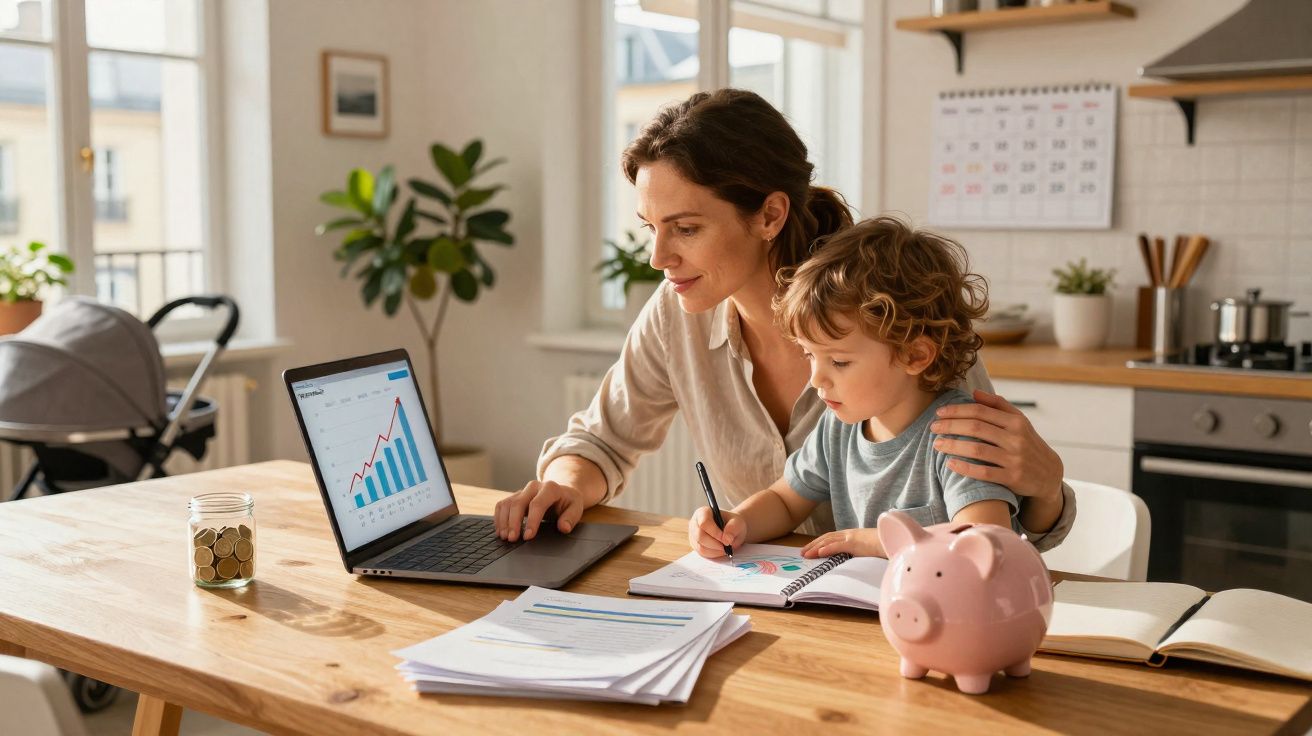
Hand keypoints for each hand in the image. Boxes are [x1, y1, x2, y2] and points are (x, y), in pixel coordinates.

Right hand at [493, 480, 587, 541]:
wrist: (562, 492)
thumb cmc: (568, 502)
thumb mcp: (576, 508)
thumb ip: (571, 518)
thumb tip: (563, 527)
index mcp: (550, 488)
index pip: (537, 504)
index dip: (532, 521)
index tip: (528, 537)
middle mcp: (534, 487)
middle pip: (518, 503)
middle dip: (514, 522)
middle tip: (512, 539)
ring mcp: (523, 491)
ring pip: (508, 503)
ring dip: (504, 521)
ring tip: (505, 537)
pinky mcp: (515, 496)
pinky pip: (502, 505)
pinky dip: (499, 518)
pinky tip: (500, 531)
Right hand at [688, 506, 745, 558]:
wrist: (731, 529)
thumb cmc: (732, 523)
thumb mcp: (737, 522)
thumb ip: (733, 528)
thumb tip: (726, 539)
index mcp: (703, 512)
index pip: (704, 523)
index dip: (715, 533)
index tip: (726, 540)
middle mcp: (695, 523)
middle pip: (700, 536)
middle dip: (715, 544)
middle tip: (727, 546)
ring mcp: (693, 535)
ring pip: (700, 546)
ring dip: (715, 550)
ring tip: (725, 548)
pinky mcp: (696, 545)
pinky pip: (702, 553)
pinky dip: (713, 554)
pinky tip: (721, 550)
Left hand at [801, 528, 883, 558]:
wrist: (896, 541)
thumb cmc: (886, 546)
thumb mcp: (870, 549)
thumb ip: (861, 552)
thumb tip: (855, 560)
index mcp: (853, 535)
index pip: (832, 537)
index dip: (820, 542)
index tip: (811, 549)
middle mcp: (850, 534)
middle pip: (827, 537)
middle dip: (813, 544)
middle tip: (803, 552)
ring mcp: (852, 537)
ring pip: (828, 541)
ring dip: (815, 547)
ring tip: (805, 554)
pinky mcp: (855, 543)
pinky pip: (837, 546)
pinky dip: (826, 549)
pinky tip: (818, 553)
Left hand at [929, 389, 1064, 502]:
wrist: (1050, 473)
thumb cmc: (1028, 443)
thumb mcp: (1019, 421)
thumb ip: (998, 405)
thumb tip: (974, 393)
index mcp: (1016, 421)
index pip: (980, 411)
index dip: (957, 410)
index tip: (939, 412)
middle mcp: (1016, 438)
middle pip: (976, 428)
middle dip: (950, 426)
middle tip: (932, 427)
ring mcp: (1015, 459)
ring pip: (977, 449)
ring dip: (953, 446)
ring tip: (937, 444)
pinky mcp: (1013, 478)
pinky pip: (984, 472)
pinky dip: (965, 467)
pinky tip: (950, 463)